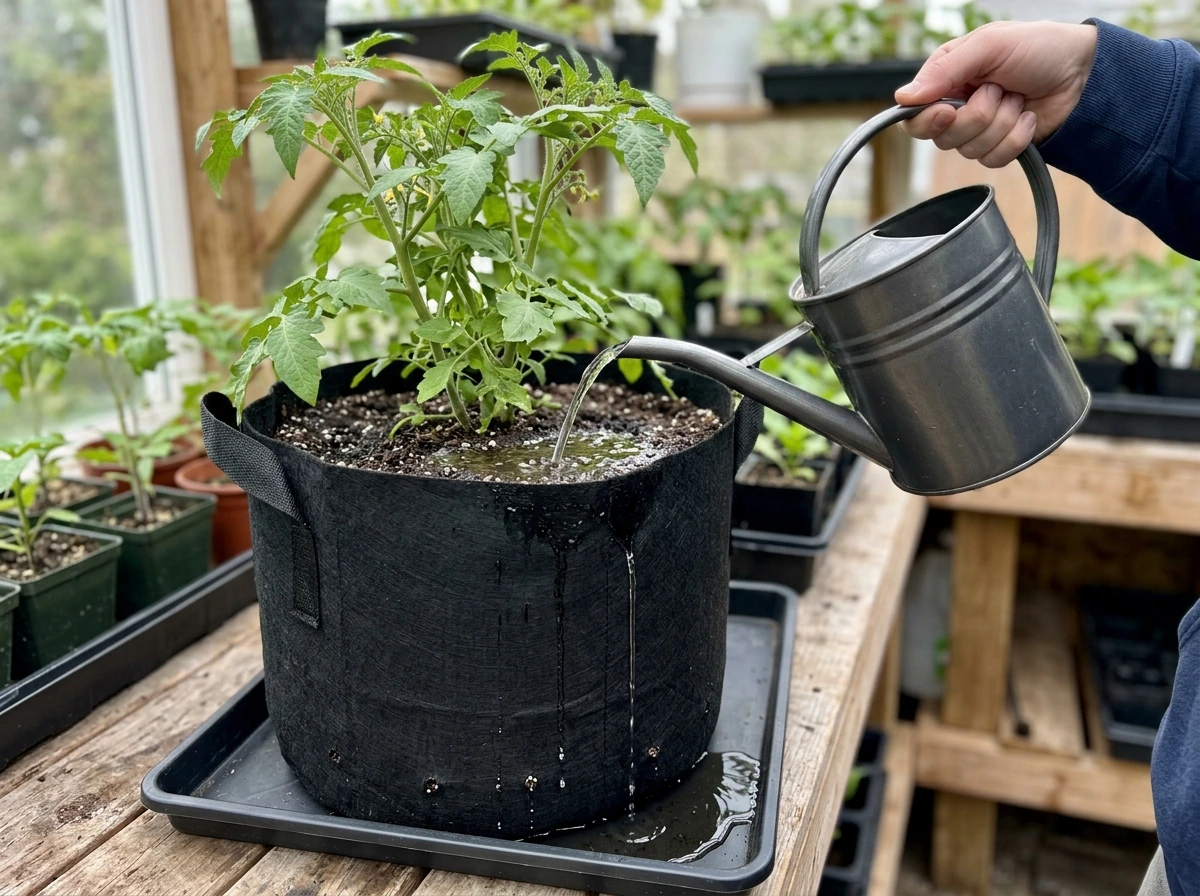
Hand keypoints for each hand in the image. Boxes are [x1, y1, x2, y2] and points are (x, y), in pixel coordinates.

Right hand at [894, 22, 1098, 167]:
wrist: (1085, 73)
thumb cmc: (1040, 48)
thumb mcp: (990, 44)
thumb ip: (945, 69)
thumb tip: (904, 97)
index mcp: (948, 78)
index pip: (914, 115)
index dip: (927, 120)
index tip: (946, 111)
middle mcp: (959, 105)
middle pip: (943, 137)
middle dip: (978, 116)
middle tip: (1000, 91)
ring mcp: (980, 129)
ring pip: (970, 150)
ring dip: (1002, 123)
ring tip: (1019, 99)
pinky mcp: (1001, 147)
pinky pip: (993, 159)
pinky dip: (1016, 138)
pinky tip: (1028, 118)